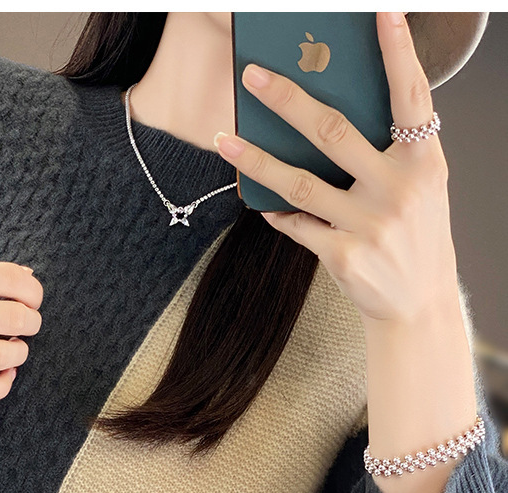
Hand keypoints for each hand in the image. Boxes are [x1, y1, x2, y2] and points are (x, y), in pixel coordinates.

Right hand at [0, 256, 42, 402]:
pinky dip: (3, 385)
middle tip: (27, 325)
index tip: (32, 299)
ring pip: (1, 356)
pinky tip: (5, 375)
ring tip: (14, 349)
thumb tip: (27, 277)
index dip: (32, 291)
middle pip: (11, 318)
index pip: (5, 278)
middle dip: (31, 322)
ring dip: (19, 353)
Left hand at [213, 12, 458, 326]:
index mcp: (425, 162)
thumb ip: (389, 152)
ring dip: (256, 159)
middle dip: (288, 100)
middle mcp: (399, 190)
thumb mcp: (421, 188)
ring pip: (300, 182)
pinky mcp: (343, 257)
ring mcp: (370, 226)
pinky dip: (275, 210)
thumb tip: (329, 114)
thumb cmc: (415, 237)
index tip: (381, 11)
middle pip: (334, 132)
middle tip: (252, 75)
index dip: (397, 51)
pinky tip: (255, 196)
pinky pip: (296, 224)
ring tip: (224, 139)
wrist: (418, 306)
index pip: (410, 96)